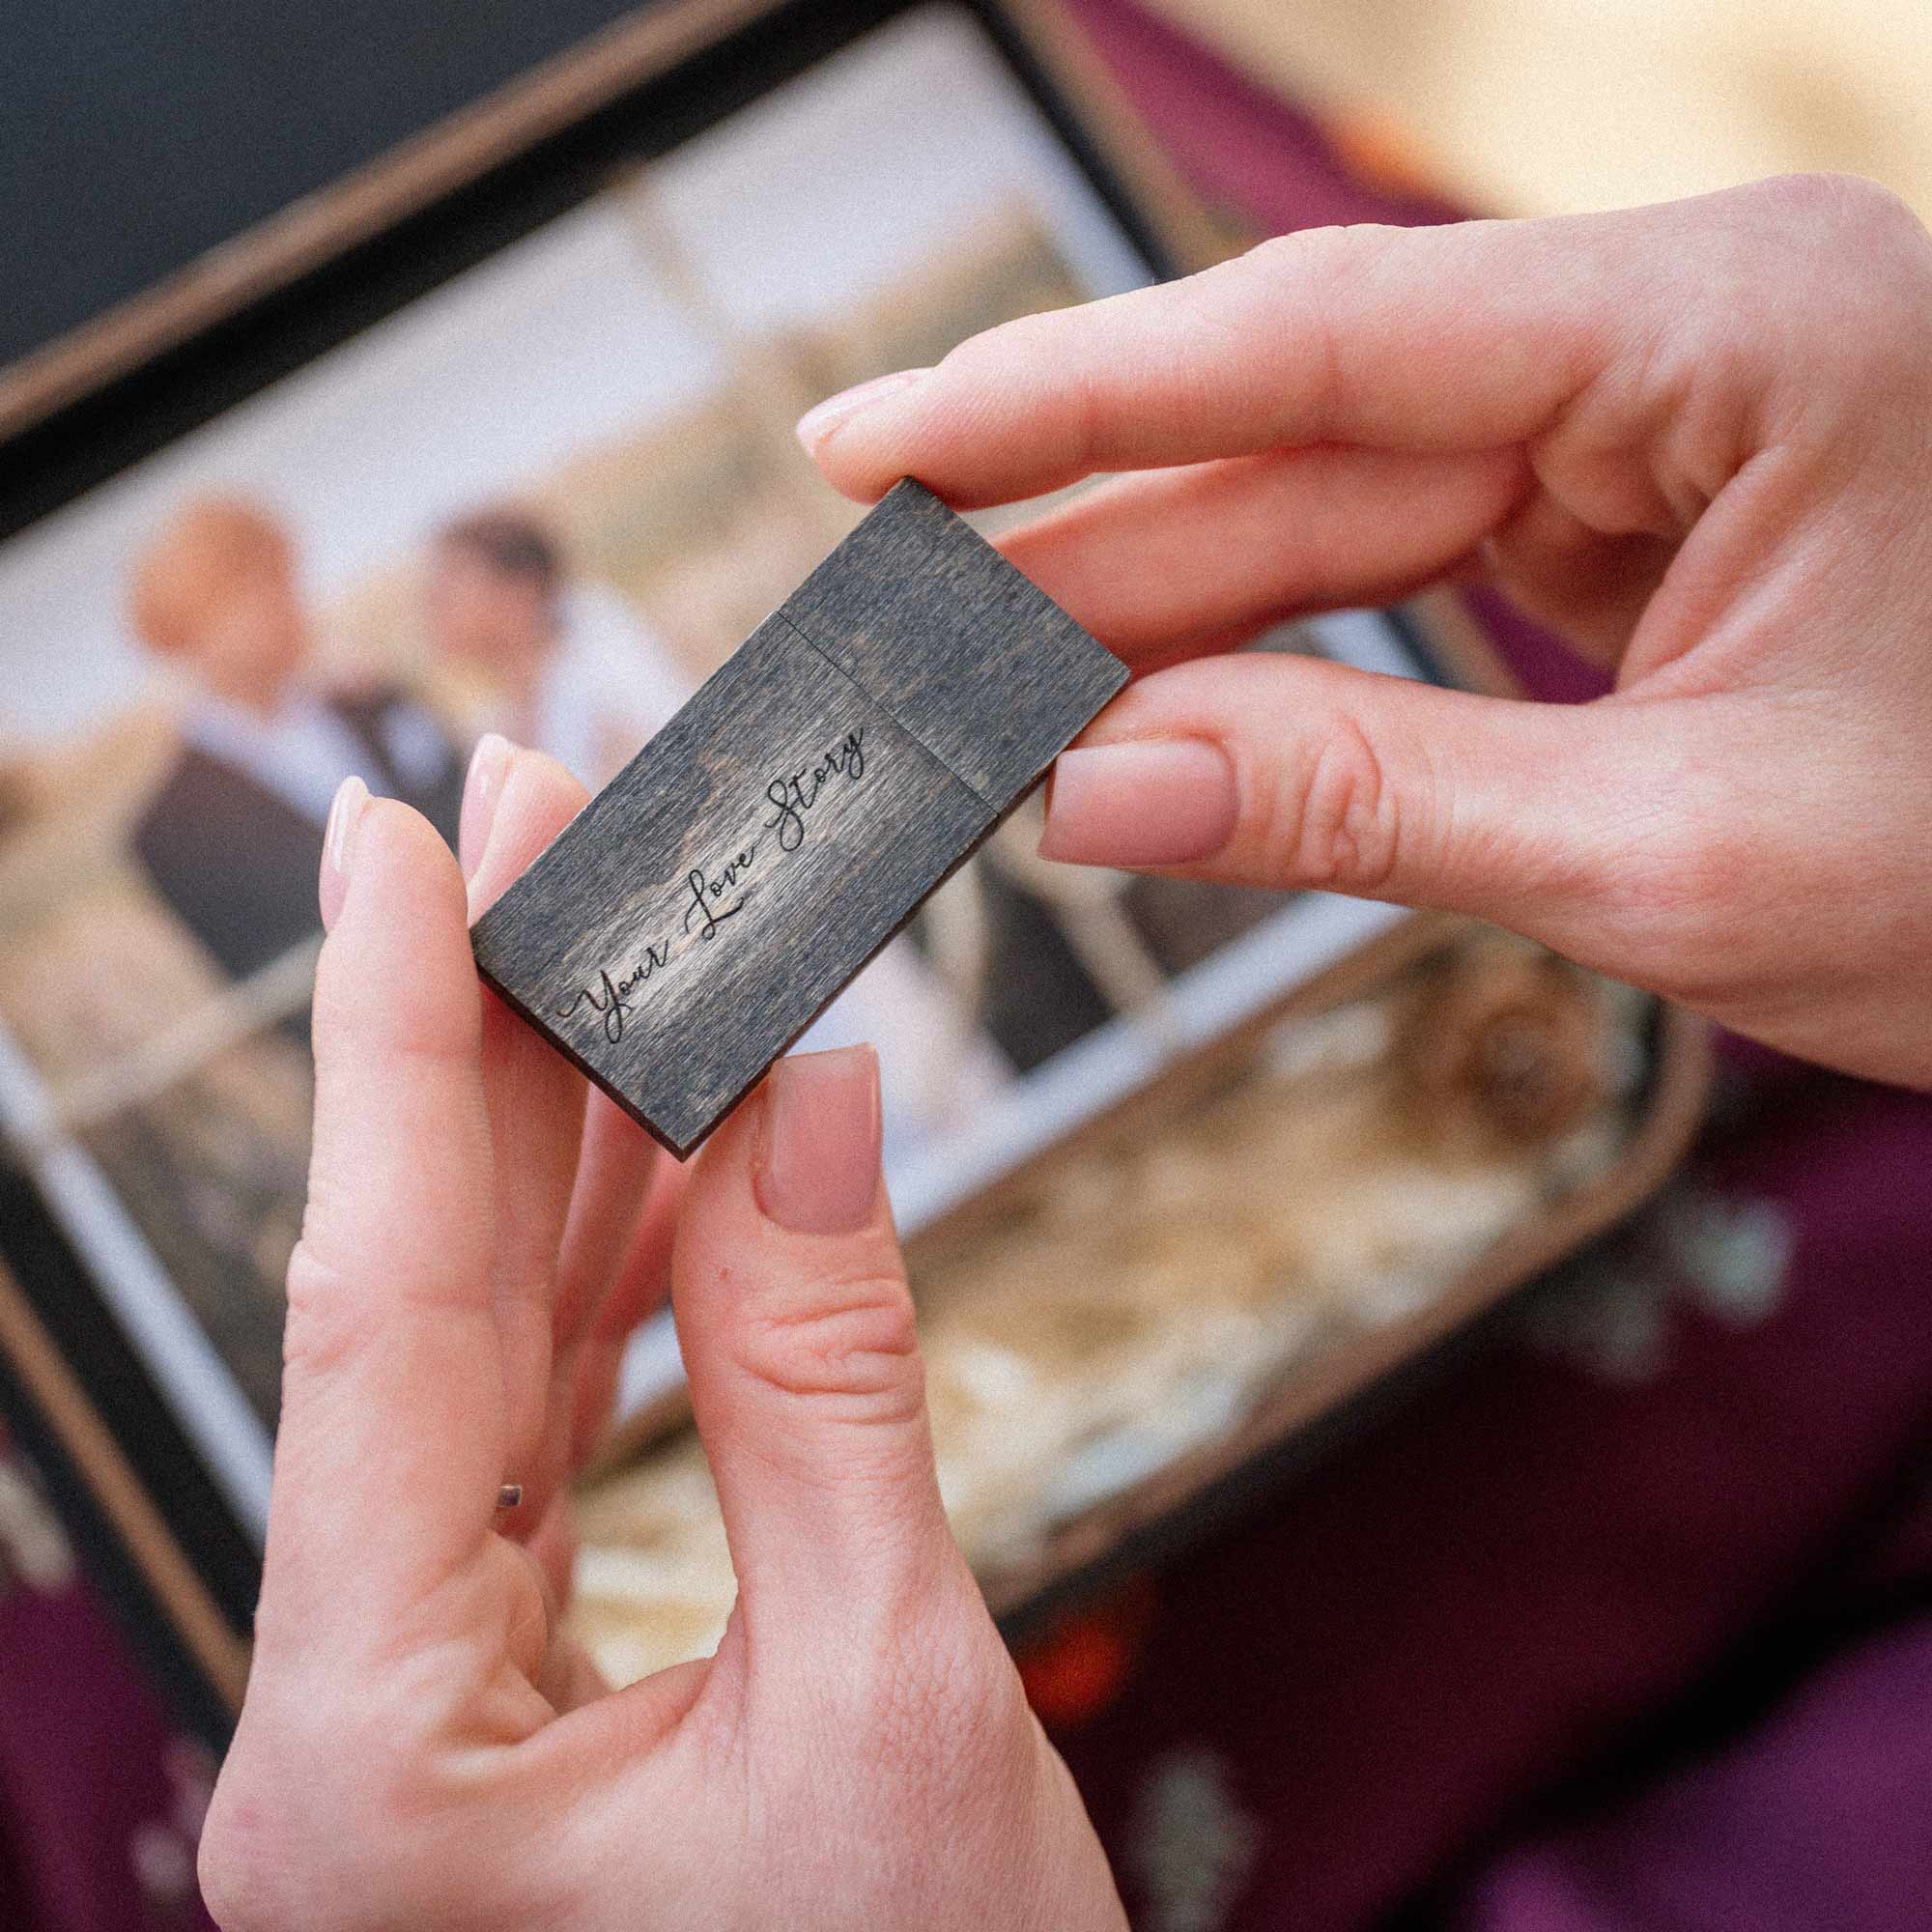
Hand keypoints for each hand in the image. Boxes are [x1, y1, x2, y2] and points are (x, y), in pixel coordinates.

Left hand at [199, 741, 1122, 1931]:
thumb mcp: (893, 1698)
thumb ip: (828, 1383)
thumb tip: (810, 1105)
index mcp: (370, 1762)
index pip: (380, 1315)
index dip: (403, 1046)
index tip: (402, 841)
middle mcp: (350, 1720)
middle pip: (419, 1301)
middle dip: (486, 1040)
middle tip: (530, 818)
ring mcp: (426, 1701)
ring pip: (486, 1346)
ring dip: (558, 1135)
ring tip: (611, 931)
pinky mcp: (517, 1684)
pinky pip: (555, 1424)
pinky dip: (622, 1273)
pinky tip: (672, 1138)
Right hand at [800, 174, 1931, 1089]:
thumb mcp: (1674, 856)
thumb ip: (1365, 804)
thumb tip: (1094, 792)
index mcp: (1744, 333)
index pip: (1324, 335)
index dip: (1066, 398)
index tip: (874, 443)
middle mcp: (1692, 332)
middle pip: (1308, 422)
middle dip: (1093, 535)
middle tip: (902, 620)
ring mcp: (1667, 420)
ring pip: (1342, 498)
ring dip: (1168, 604)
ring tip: (994, 688)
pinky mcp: (1645, 514)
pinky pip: (1412, 561)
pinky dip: (1282, 643)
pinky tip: (1161, 698)